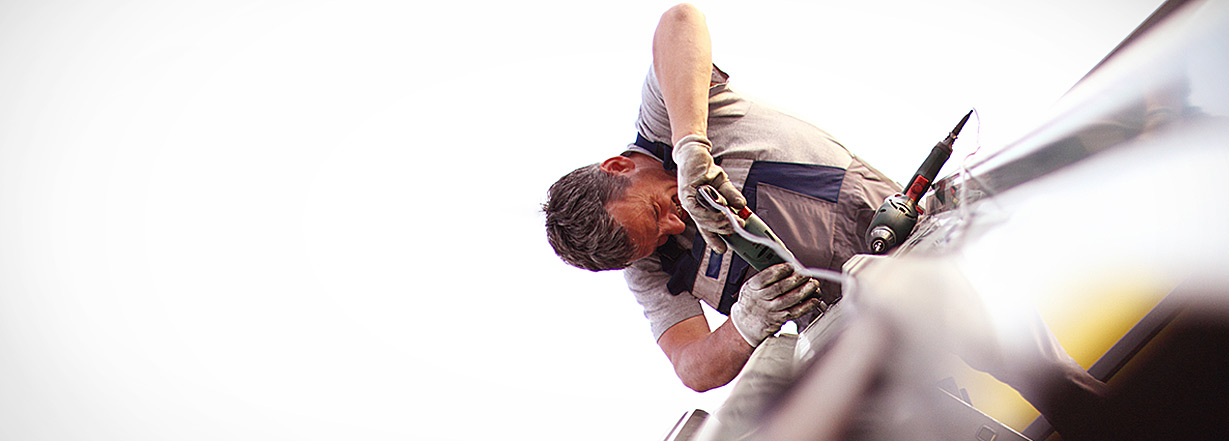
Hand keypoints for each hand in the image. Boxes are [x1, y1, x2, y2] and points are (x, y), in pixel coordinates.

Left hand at [674, 134, 746, 253]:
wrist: (694, 153)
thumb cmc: (705, 169)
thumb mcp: (723, 184)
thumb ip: (731, 196)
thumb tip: (741, 205)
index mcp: (702, 208)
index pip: (707, 227)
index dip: (714, 239)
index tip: (723, 249)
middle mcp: (694, 207)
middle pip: (705, 226)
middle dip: (721, 231)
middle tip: (736, 230)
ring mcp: (688, 202)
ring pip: (702, 219)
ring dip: (718, 222)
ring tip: (733, 221)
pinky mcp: (686, 194)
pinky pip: (696, 209)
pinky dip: (709, 212)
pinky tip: (721, 211)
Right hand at [730, 263, 821, 346]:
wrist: (745, 322)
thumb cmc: (752, 299)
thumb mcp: (752, 286)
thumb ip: (766, 276)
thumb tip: (790, 267)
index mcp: (752, 287)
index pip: (766, 277)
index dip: (780, 270)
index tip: (791, 266)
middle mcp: (760, 299)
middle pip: (780, 288)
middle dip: (796, 279)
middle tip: (806, 274)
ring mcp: (770, 310)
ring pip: (789, 299)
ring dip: (804, 291)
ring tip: (813, 285)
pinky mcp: (779, 319)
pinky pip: (795, 312)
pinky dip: (806, 306)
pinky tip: (814, 300)